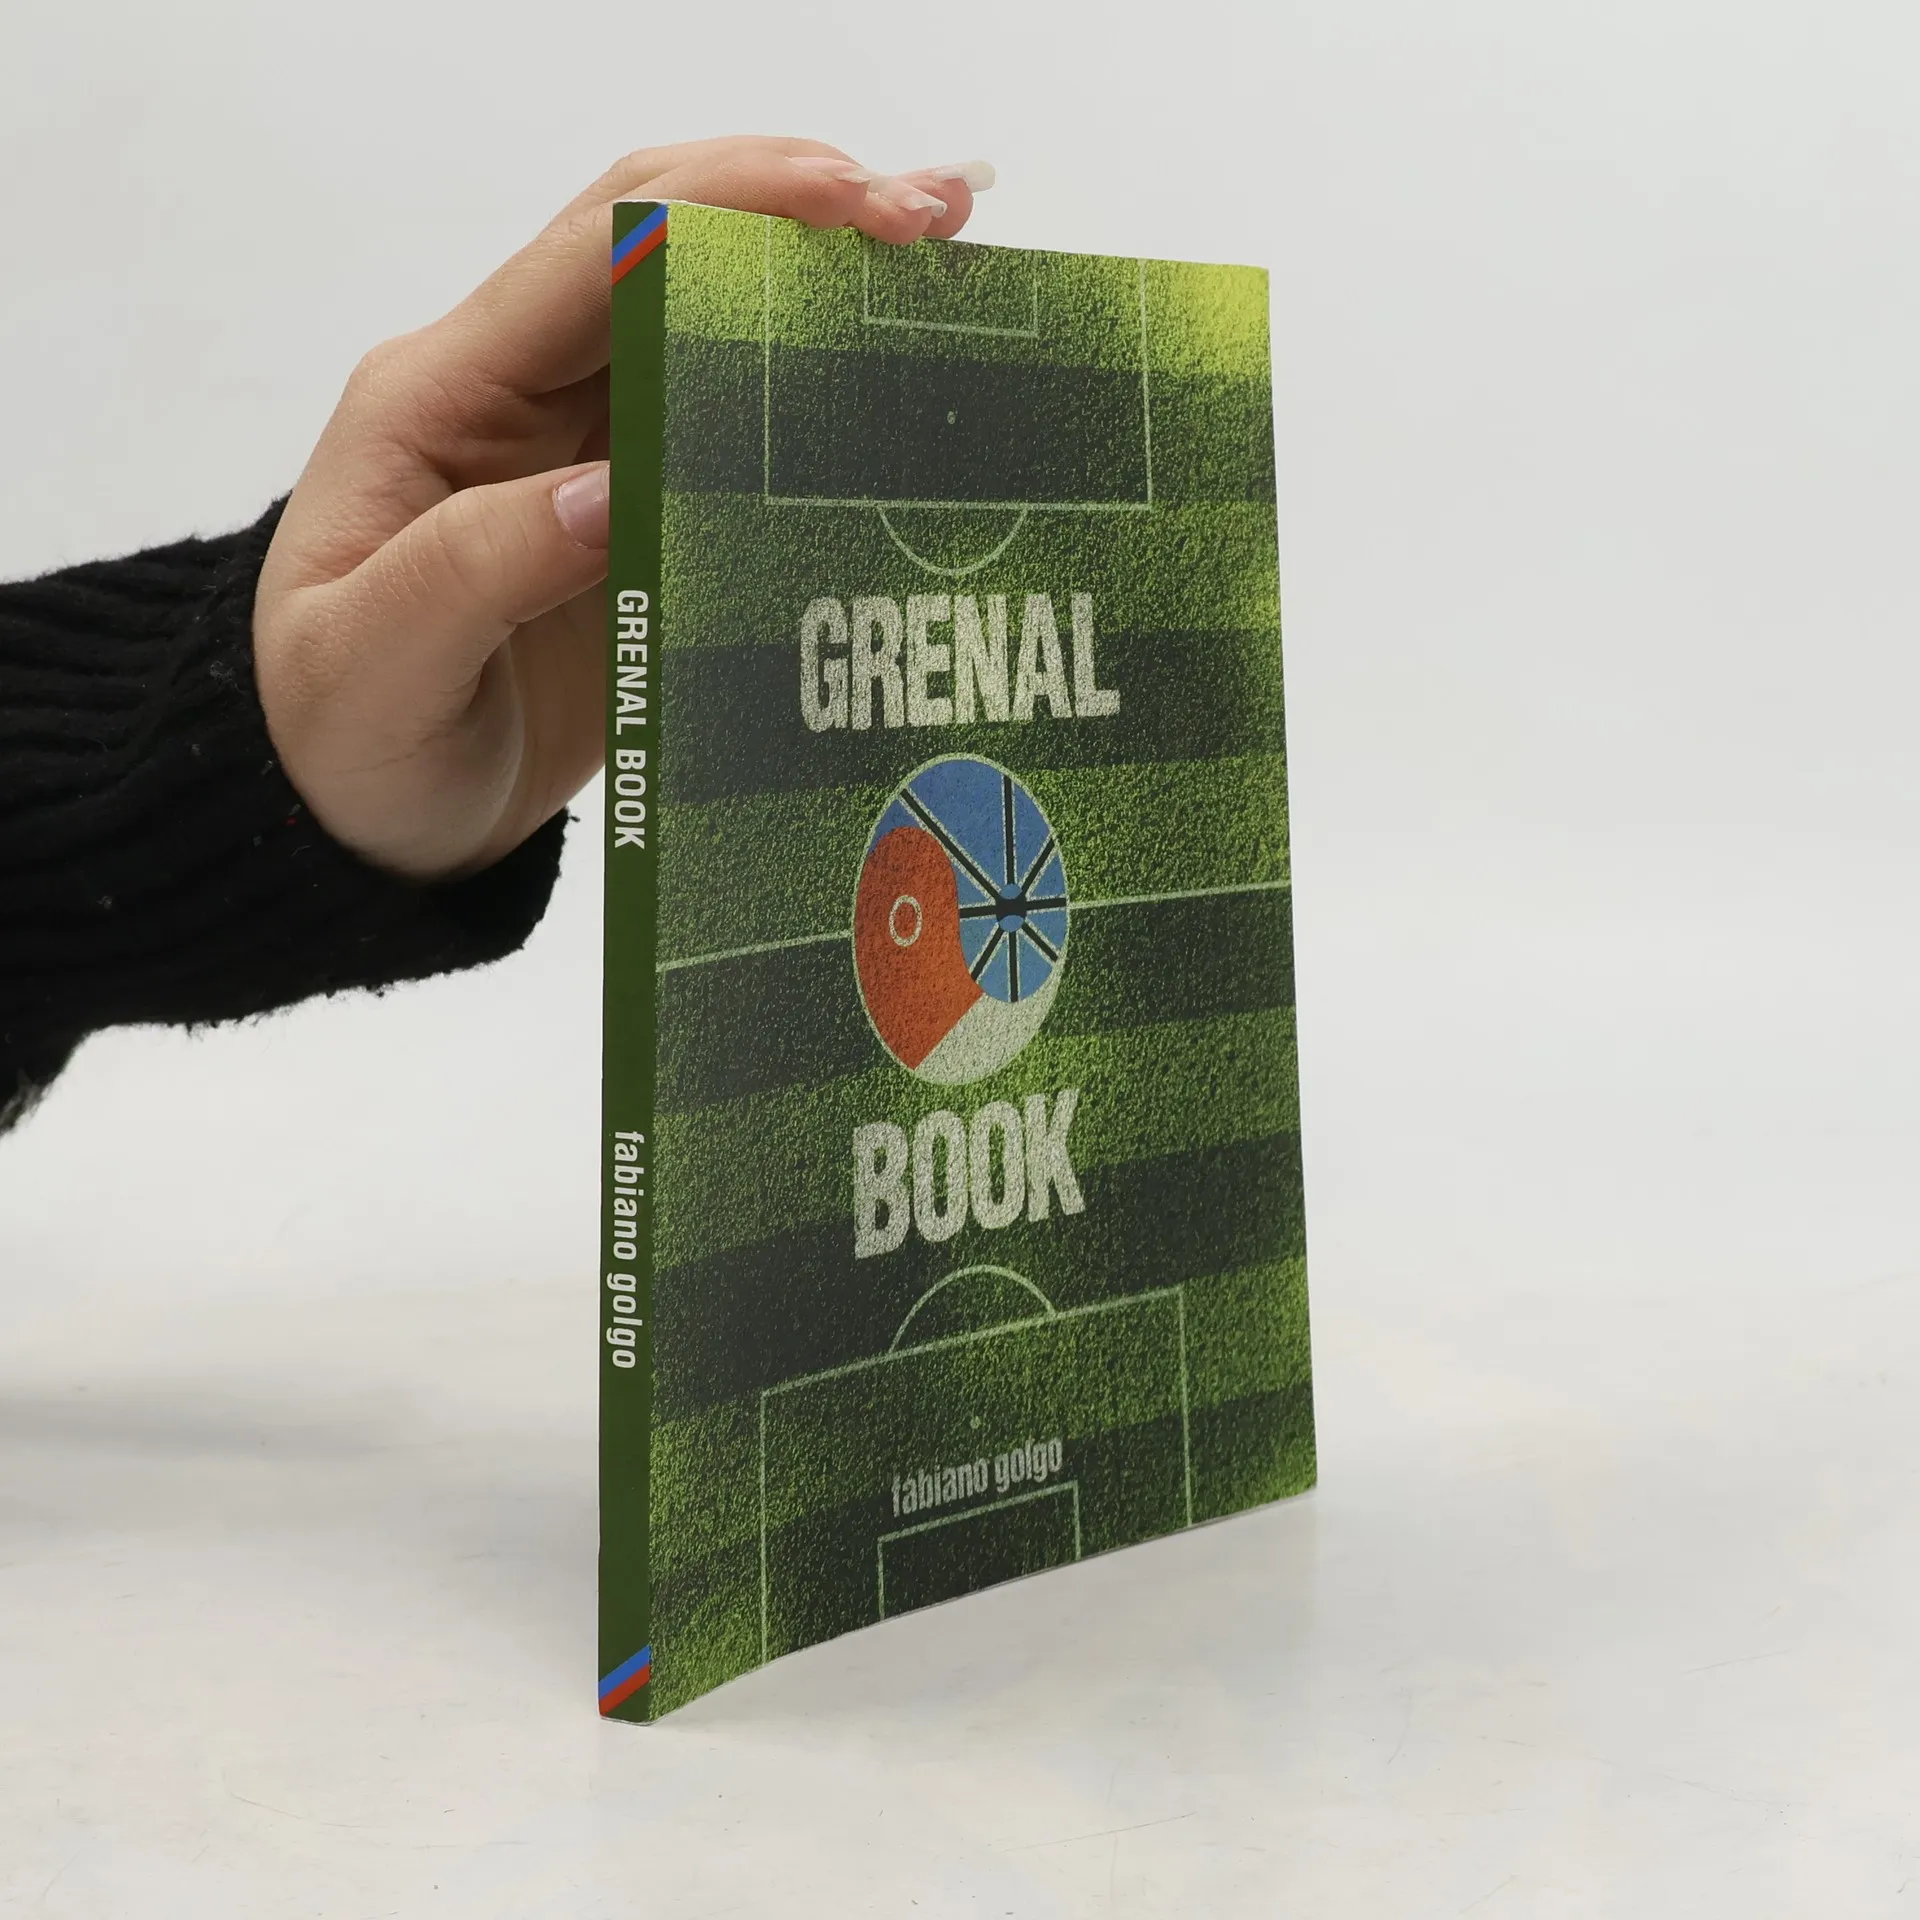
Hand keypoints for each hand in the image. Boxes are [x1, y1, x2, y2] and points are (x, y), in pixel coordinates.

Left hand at [253, 138, 988, 879]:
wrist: (359, 818)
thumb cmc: (341, 741)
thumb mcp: (374, 668)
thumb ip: (475, 569)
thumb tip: (610, 488)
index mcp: (442, 395)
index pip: (594, 252)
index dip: (729, 205)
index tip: (859, 207)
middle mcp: (519, 394)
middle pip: (664, 243)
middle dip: (802, 205)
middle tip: (942, 217)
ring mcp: (585, 450)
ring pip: (714, 321)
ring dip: (827, 283)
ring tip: (955, 275)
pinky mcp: (637, 515)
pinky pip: (738, 427)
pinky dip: (821, 392)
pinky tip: (902, 391)